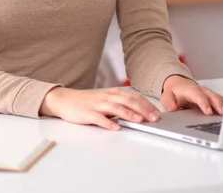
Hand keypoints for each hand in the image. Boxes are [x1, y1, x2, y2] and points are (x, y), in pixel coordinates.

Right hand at [40, 87, 162, 130]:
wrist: (64, 100)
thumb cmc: (86, 102)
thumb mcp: (105, 100)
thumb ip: (119, 105)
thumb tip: (139, 113)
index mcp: (112, 93)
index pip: (133, 97)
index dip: (146, 104)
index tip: (157, 113)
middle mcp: (106, 97)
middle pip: (127, 101)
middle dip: (143, 109)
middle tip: (154, 118)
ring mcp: (96, 105)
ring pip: (115, 108)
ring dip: (128, 114)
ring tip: (139, 121)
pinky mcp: (87, 113)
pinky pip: (99, 118)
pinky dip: (108, 123)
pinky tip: (115, 128)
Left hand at [161, 75, 222, 115]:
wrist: (178, 85)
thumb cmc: (174, 92)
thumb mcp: (166, 96)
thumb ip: (168, 102)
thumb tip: (172, 108)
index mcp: (190, 90)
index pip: (198, 95)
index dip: (204, 103)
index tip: (208, 112)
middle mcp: (202, 91)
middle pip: (212, 96)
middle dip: (218, 105)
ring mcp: (209, 94)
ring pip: (220, 98)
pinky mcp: (214, 98)